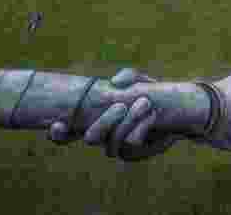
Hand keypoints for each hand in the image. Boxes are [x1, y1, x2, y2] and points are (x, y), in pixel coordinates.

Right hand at [48, 68, 177, 160]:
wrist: (173, 111)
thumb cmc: (148, 93)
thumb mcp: (139, 80)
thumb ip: (128, 76)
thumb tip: (115, 82)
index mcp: (91, 118)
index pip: (66, 132)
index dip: (58, 134)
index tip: (57, 125)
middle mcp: (101, 135)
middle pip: (90, 138)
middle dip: (104, 122)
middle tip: (121, 106)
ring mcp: (116, 146)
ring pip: (112, 144)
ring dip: (128, 123)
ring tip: (144, 103)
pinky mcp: (134, 153)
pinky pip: (133, 145)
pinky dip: (142, 127)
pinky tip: (152, 116)